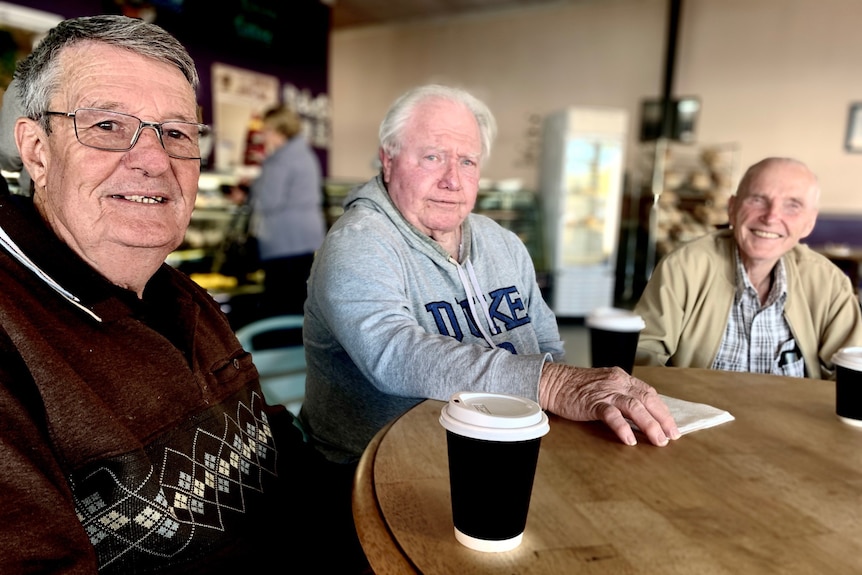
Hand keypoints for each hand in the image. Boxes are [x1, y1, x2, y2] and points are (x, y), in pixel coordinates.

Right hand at [539, 362, 679, 446]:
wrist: (553, 382)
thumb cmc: (577, 387)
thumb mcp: (604, 385)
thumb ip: (621, 396)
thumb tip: (640, 416)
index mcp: (622, 378)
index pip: (649, 393)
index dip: (663, 410)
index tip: (671, 426)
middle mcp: (617, 382)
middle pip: (647, 400)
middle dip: (662, 419)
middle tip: (671, 436)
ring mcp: (605, 392)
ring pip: (634, 407)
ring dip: (649, 425)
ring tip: (658, 440)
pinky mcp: (592, 403)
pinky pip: (611, 415)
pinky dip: (622, 428)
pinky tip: (629, 440)